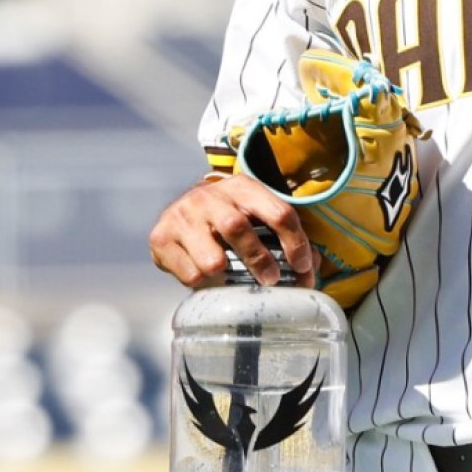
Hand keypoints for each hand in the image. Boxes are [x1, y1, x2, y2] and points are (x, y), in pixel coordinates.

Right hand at [149, 174, 314, 287]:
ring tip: (228, 279)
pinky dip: (202, 283)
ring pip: (212, 259)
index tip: (302, 268)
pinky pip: (190, 274)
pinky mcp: (161, 237)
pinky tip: (204, 275)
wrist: (178, 211)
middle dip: (259, 261)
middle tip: (270, 280)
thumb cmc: (227, 219)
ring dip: (226, 276)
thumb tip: (310, 269)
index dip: (296, 243)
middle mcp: (210, 196)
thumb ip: (284, 237)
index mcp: (243, 187)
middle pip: (239, 229)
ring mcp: (183, 216)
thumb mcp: (255, 216)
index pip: (278, 212)